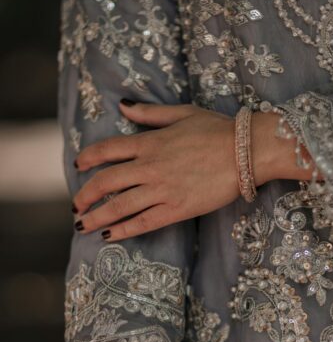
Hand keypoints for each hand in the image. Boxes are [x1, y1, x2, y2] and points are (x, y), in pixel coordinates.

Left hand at [72, 101, 239, 240]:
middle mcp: (149, 167)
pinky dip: (123, 230)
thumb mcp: (182, 113)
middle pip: (105, 182)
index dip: (88, 158)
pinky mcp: (177, 209)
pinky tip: (109, 236)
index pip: (107, 150)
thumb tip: (122, 105)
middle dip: (85, 195)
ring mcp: (162, 189)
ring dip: (96, 217)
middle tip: (76, 206)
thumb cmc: (219, 129)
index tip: (77, 165)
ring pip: (118, 206)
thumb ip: (149, 113)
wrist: (247, 151)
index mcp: (149, 142)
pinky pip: (143, 222)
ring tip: (82, 226)